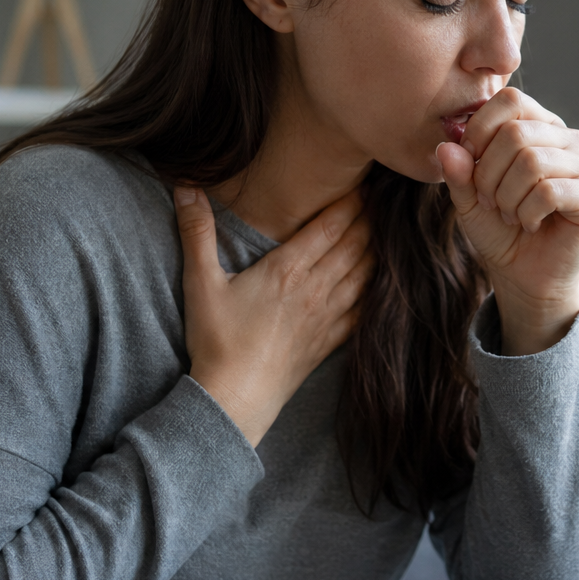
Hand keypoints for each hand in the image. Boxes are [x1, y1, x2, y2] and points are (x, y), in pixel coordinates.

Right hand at [173, 186, 372, 445]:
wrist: (236, 399)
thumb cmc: (217, 341)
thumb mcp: (201, 283)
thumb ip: (196, 232)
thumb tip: (186, 186)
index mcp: (288, 270)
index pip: (330, 225)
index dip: (351, 201)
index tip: (364, 181)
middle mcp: (316, 289)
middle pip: (355, 244)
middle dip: (372, 217)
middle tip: (386, 196)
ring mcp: (327, 316)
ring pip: (366, 273)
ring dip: (379, 248)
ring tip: (392, 229)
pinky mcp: (331, 341)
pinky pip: (365, 309)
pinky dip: (379, 290)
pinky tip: (387, 282)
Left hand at [436, 87, 578, 355]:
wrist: (521, 274)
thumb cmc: (498, 228)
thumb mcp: (466, 198)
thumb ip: (457, 172)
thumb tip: (447, 146)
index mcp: (538, 126)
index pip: (510, 100)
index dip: (480, 130)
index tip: (468, 164)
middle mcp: (567, 139)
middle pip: (516, 133)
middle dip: (489, 174)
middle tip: (489, 201)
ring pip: (532, 161)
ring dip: (507, 197)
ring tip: (510, 214)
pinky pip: (550, 191)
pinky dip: (528, 213)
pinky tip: (530, 224)